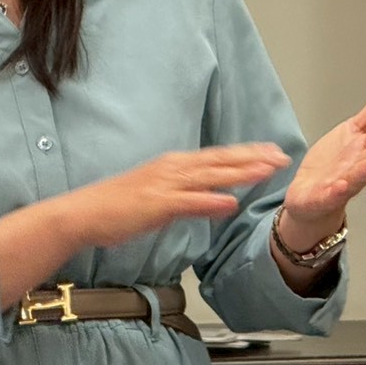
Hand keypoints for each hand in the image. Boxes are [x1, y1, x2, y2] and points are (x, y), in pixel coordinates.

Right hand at [65, 143, 290, 249]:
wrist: (83, 213)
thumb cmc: (116, 208)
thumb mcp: (160, 200)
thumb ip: (192, 199)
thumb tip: (221, 200)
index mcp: (173, 165)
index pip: (216, 157)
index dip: (245, 154)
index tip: (270, 151)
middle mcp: (172, 168)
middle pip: (220, 161)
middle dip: (252, 158)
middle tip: (281, 155)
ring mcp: (164, 184)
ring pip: (210, 176)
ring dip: (240, 173)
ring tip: (267, 171)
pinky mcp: (156, 203)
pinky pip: (188, 201)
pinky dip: (211, 200)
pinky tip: (230, 201)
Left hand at [279, 80, 365, 247]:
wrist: (311, 197)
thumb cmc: (334, 165)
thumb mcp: (353, 130)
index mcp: (364, 147)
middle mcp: (356, 166)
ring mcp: (341, 182)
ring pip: (356, 175)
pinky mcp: (323, 197)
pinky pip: (330, 194)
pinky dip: (336, 191)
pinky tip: (340, 185)